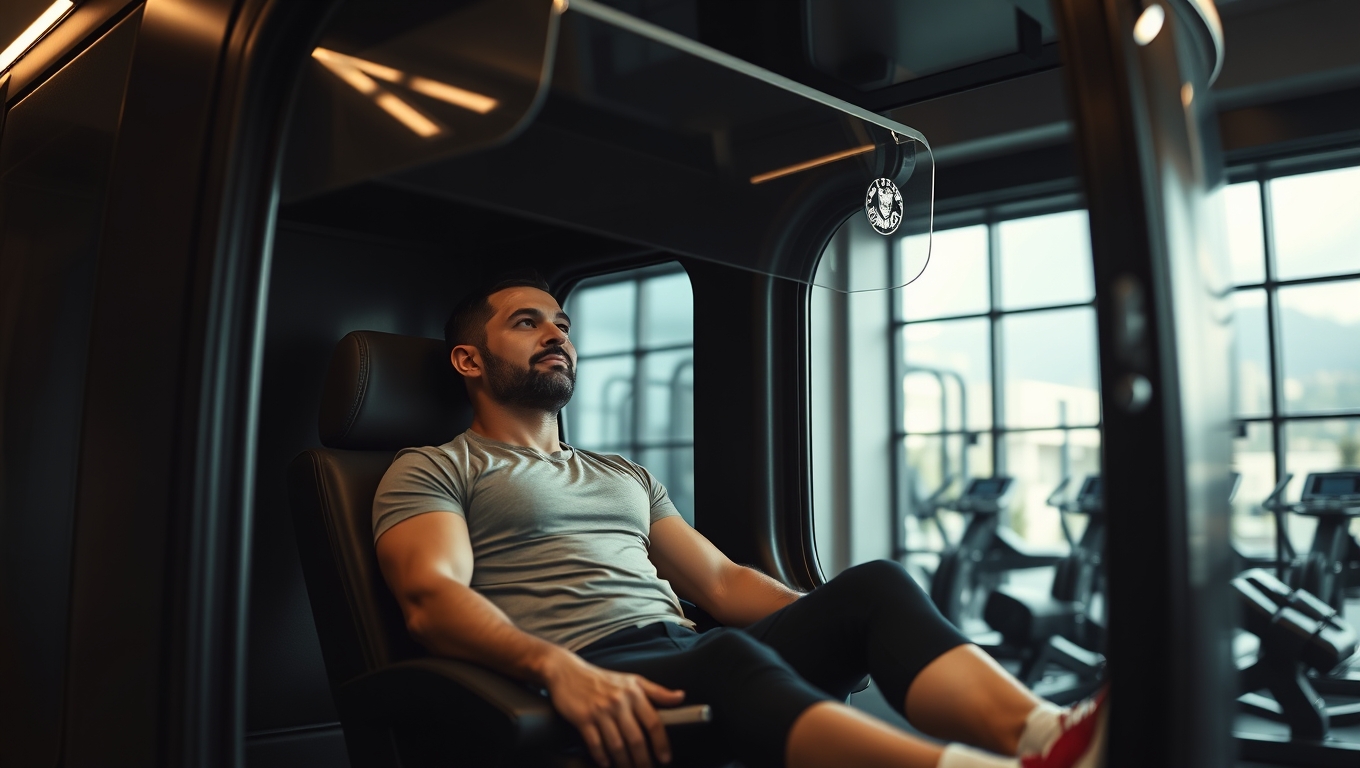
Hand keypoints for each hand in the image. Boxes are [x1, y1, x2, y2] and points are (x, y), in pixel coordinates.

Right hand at [541, 650, 684, 766]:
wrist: (567, 672)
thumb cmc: (603, 679)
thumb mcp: (632, 680)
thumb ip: (658, 692)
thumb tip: (681, 697)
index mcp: (633, 692)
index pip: (653, 722)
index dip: (661, 743)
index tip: (665, 758)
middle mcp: (618, 702)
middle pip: (636, 739)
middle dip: (642, 760)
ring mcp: (600, 711)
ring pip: (617, 745)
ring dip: (624, 763)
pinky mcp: (582, 719)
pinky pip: (596, 744)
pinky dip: (602, 758)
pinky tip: (607, 764)